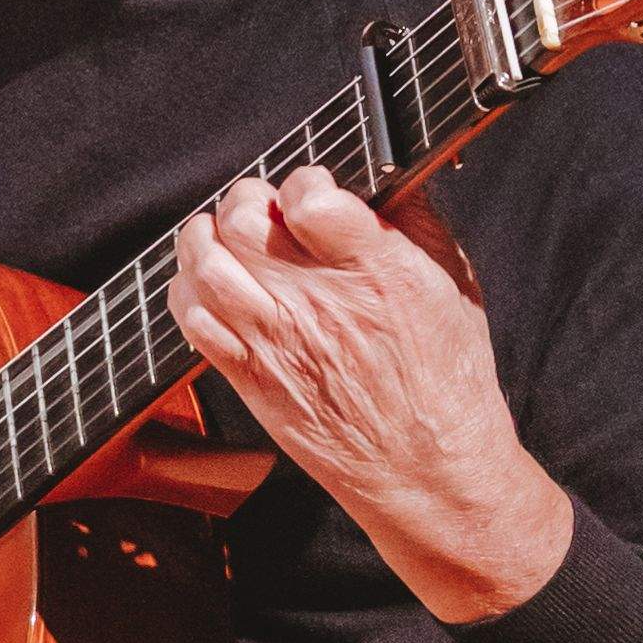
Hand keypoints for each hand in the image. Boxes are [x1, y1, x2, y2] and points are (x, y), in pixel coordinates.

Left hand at [167, 170, 572, 629]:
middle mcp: (316, 302)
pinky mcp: (250, 377)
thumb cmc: (447, 376)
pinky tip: (210, 288)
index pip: (309, 197)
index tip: (312, 192)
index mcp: (373, 269)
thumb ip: (413, 221)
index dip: (303, 182)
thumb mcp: (453, 282)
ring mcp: (275, 342)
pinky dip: (189, 293)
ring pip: (206, 266)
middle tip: (263, 210)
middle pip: (244, 222)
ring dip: (206, 239)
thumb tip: (378, 174)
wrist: (426, 468)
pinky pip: (192, 321)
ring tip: (222, 236)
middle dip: (248, 201)